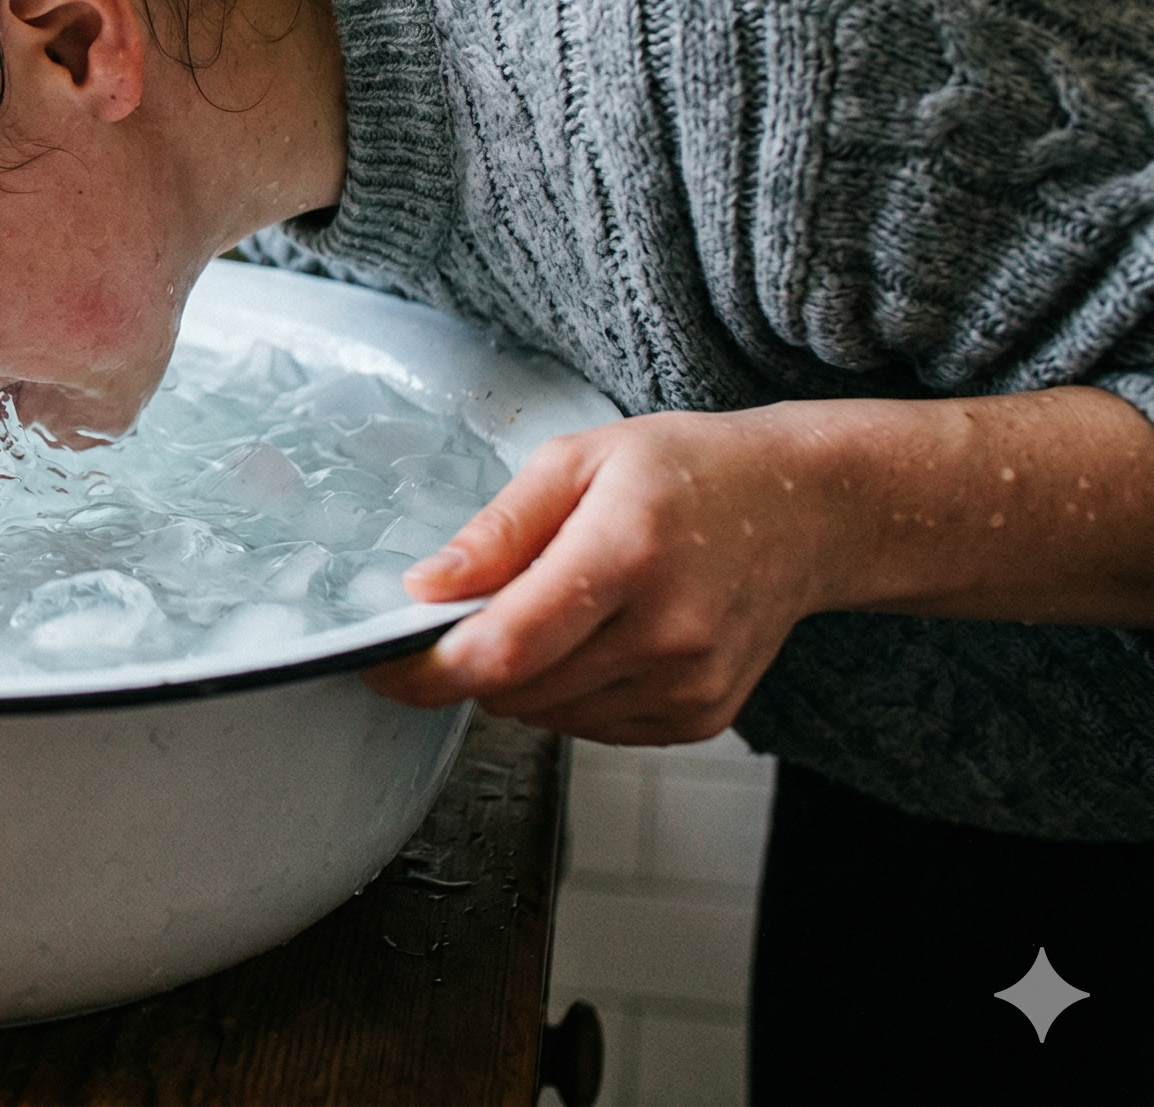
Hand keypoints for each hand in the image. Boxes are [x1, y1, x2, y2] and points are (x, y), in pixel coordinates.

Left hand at [362, 407, 837, 743]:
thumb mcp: (578, 460)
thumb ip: (498, 530)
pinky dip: (567, 693)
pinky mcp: (699, 716)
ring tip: (556, 607)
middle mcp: (666, 632)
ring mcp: (689, 684)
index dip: (429, 669)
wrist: (805, 511)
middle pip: (517, 690)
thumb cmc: (687, 474)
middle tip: (473, 609)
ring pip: (547, 716)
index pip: (507, 645)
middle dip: (470, 661)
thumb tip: (425, 587)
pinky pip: (591, 727)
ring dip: (520, 678)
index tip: (383, 665)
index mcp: (627, 553)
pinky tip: (598, 637)